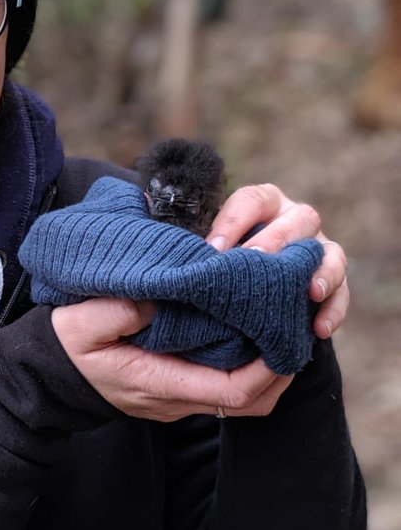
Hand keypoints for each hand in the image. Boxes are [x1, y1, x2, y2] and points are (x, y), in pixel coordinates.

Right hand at [51, 297, 292, 422]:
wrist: (45, 377)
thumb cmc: (63, 348)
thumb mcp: (77, 325)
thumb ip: (114, 312)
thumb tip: (155, 301)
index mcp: (158, 383)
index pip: (233, 391)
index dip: (268, 369)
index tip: (282, 334)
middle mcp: (174, 400)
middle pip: (250, 403)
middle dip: (280, 370)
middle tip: (291, 326)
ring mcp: (176, 399)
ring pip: (242, 398)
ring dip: (265, 367)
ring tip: (273, 324)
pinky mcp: (174, 389)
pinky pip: (222, 384)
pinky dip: (244, 363)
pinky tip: (243, 328)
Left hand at [205, 183, 348, 339]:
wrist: (243, 290)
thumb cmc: (219, 262)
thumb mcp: (207, 250)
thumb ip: (200, 250)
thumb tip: (188, 264)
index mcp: (263, 203)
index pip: (252, 200)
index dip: (232, 222)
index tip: (212, 250)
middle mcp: (295, 219)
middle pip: (298, 218)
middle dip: (277, 239)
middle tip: (255, 260)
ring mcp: (318, 248)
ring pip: (328, 251)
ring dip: (321, 271)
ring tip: (310, 292)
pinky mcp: (333, 279)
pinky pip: (341, 292)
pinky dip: (333, 310)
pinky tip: (318, 329)